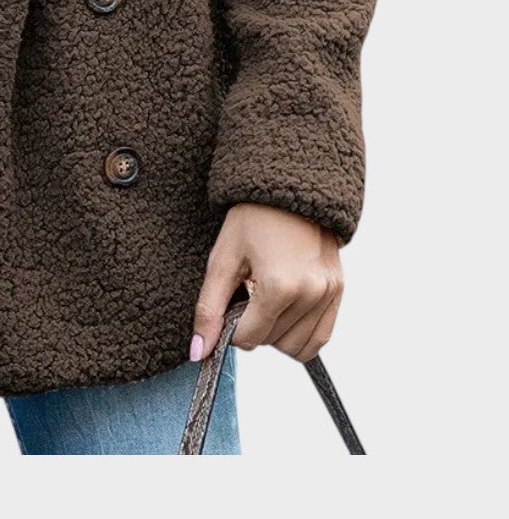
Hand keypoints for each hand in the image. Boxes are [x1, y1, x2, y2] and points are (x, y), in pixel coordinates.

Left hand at [191, 202, 343, 362]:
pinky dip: (300, 332)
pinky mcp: (339, 290)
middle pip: (272, 343)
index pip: (249, 339)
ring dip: (277, 332)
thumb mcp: (223, 259)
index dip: (231, 325)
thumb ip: (209, 309)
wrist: (288, 185)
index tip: (229, 299)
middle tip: (247, 291)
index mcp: (280, 287)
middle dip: (254, 326)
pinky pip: (321, 336)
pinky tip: (285, 306)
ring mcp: (329, 293)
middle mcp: (311, 294)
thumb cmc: (251, 217)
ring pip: (297, 346)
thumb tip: (199, 352)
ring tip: (266, 296)